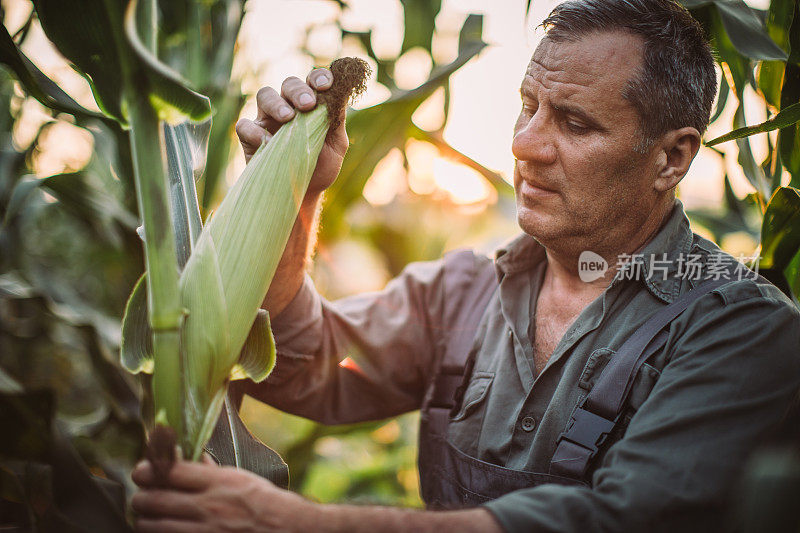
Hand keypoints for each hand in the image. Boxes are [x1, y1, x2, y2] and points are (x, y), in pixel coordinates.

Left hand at [131, 456, 318, 532]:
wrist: (289, 530)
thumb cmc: (266, 503)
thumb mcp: (240, 479)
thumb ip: (210, 472)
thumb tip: (184, 461)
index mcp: (218, 482)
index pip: (168, 471)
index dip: (146, 470)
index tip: (142, 471)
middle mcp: (208, 507)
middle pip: (151, 500)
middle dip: (141, 498)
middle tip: (143, 496)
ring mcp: (204, 532)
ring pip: (150, 526)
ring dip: (146, 521)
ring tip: (152, 517)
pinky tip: (166, 530)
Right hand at [236, 68, 346, 197]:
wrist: (305, 193)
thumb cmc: (321, 166)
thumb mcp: (336, 144)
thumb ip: (337, 120)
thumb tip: (342, 93)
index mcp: (310, 104)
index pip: (312, 81)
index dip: (318, 77)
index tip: (326, 85)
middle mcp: (288, 107)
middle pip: (288, 84)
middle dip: (298, 90)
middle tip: (308, 104)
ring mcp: (267, 120)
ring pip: (264, 95)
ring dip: (276, 103)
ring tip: (288, 118)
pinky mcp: (249, 138)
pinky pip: (245, 125)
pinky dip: (256, 132)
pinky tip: (270, 143)